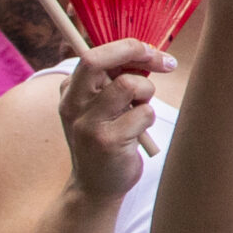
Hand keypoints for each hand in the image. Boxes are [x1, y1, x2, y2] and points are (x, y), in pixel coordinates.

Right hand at [61, 40, 169, 202]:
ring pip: (129, 84)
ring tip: (139, 109)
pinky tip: (137, 133)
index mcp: (70, 91)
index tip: (151, 51)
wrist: (95, 187)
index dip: (127, 45)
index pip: (92, 53)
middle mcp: (73, 104)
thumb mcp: (99, 106)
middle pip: (98, 59)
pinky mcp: (107, 142)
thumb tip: (146, 49)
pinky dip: (148, 118)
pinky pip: (143, 113)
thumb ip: (112, 78)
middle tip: (162, 62)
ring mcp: (88, 124)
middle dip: (137, 53)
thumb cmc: (106, 137)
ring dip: (146, 93)